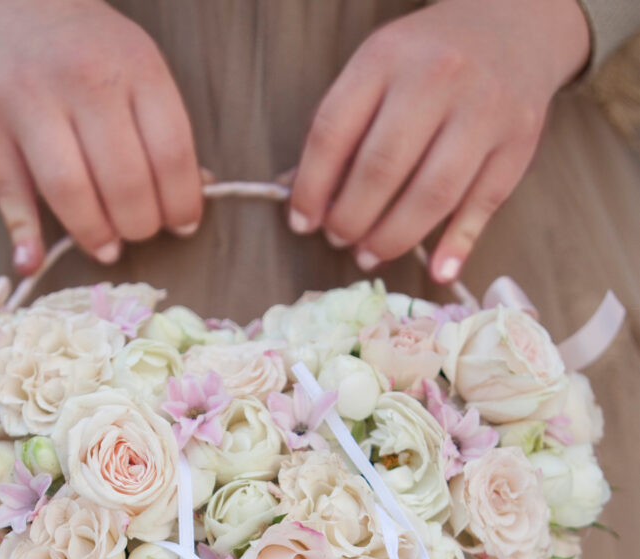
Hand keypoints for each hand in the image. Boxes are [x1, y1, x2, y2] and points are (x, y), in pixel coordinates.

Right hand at [0, 0, 203, 273]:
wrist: (6, 0)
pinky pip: (9, 194)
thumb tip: (198, 192)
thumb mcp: (137, 67)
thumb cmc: (86, 47)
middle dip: (140, 225)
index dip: (182, 203)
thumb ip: (164, 128)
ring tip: (106, 245)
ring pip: (70, 193)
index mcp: (134, 66)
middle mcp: (83, 81)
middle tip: (139, 231)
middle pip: (124, 182)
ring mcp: (29, 101)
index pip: (171, 154)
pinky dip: (23, 235)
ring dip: (94, 235)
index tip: (181, 223)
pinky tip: (34, 259)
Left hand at [288, 0, 590, 281]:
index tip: (302, 222)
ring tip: (370, 253)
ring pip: (432, 194)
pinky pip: (483, 204)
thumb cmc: (429, 58)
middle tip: (339, 238)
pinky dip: (457, 244)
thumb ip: (342, 127)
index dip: (311, 188)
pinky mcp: (518, 141)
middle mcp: (437, 78)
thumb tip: (303, 197)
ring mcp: (483, 110)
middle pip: (382, 168)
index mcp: (386, 57)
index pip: (333, 132)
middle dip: (351, 218)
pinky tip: (437, 271)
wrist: (515, 24)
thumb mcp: (377, 69)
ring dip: (393, 238)